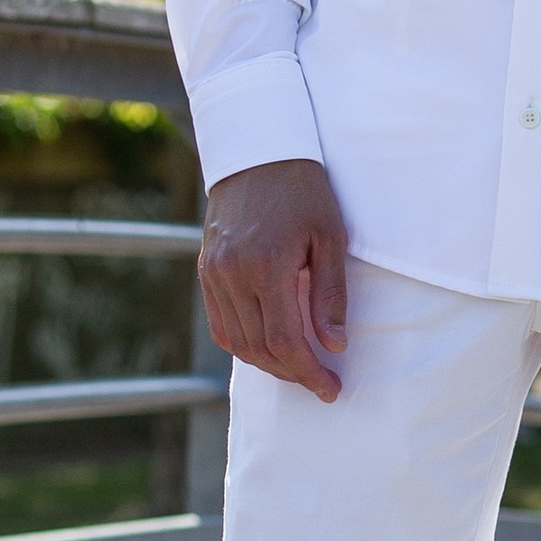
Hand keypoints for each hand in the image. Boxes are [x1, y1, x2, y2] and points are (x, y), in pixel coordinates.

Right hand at [199, 159, 348, 401]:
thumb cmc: (303, 190)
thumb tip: (333, 344)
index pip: (285, 341)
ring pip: (236, 341)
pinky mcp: (206, 270)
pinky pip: (220, 323)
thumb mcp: (330, 236)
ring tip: (300, 368)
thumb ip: (330, 293)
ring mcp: (214, 274)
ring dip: (268, 363)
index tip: (331, 388)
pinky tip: (270, 347)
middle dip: (292, 374)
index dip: (309, 372)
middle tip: (322, 383)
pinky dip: (244, 343)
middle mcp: (232, 275)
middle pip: (259, 348)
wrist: (257, 152)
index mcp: (266, 267)